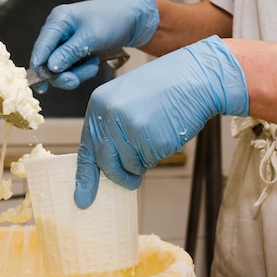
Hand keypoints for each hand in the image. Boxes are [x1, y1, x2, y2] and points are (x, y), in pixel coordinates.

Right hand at [30, 0, 158, 91]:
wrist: (132, 20)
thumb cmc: (112, 21)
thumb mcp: (90, 38)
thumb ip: (69, 53)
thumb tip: (50, 67)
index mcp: (58, 20)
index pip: (42, 46)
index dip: (38, 66)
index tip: (40, 86)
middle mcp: (59, 31)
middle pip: (49, 61)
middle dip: (63, 73)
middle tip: (74, 81)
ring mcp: (66, 42)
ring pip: (61, 68)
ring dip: (77, 72)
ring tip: (94, 64)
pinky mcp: (75, 51)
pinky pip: (72, 68)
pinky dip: (83, 70)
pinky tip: (95, 61)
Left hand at [74, 35, 248, 207]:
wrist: (194, 76)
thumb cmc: (162, 88)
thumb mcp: (126, 100)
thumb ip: (112, 128)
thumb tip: (106, 163)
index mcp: (99, 105)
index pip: (87, 148)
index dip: (85, 177)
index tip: (82, 200)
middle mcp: (109, 117)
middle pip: (106, 163)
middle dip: (120, 175)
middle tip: (131, 180)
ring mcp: (129, 129)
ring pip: (130, 166)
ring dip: (143, 161)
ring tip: (155, 135)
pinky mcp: (151, 140)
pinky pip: (150, 161)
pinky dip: (159, 154)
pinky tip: (166, 132)